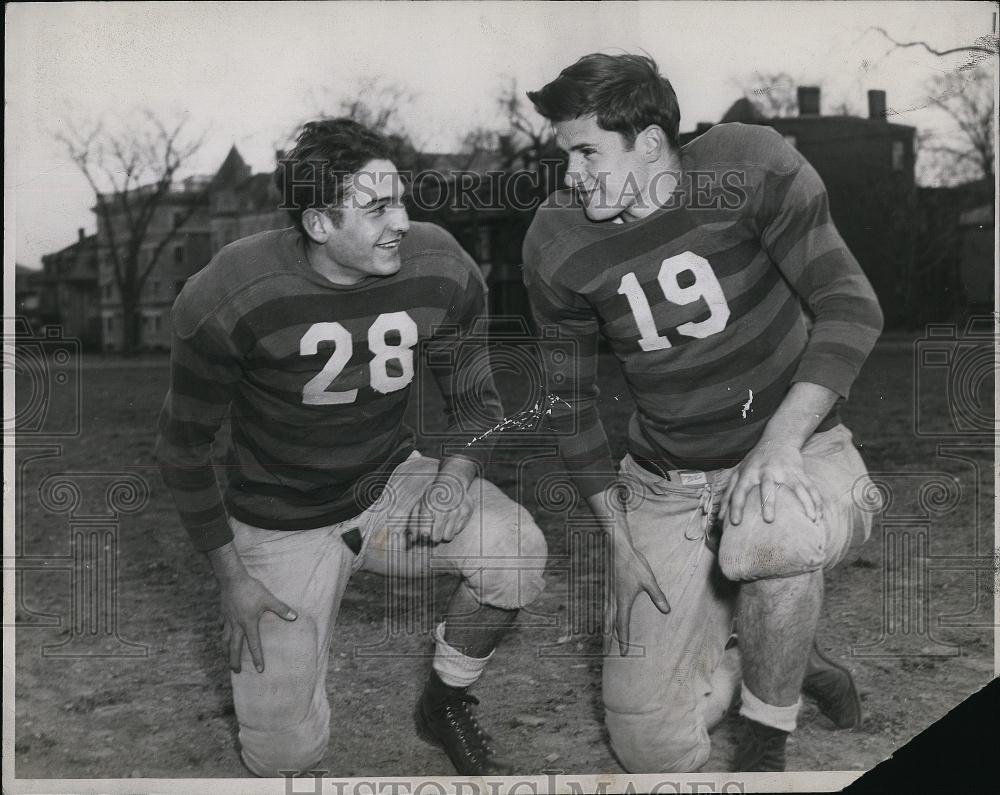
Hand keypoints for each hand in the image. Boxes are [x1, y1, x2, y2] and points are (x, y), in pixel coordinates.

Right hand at [219, 574, 296, 672]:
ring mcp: (228, 620)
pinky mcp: (223, 613)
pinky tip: (224, 635)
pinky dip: (222, 634)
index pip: (253, 645)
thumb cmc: (251, 589)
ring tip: (226, 657)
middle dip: (234, 661)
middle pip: (234, 647)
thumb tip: (294, 617)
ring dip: (226, 650)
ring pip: (225, 639)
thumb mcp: (268, 599)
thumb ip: (281, 609)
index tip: (259, 670)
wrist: (232, 579)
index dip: (257, 658)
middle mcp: (236, 625)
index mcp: (248, 624)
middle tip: (236, 671)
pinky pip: (222, 627)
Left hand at [406, 473, 473, 546]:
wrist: (452, 484)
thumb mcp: (420, 505)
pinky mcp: (466, 513)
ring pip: (448, 537)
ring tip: (444, 523)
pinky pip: (458, 531)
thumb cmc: (433, 496)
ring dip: (445, 533)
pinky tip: (452, 518)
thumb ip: (414, 522)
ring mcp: (456, 512)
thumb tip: (413, 539)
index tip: (425, 531)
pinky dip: (454, 527)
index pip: (424, 533)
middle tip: (435, 528)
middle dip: (435, 535)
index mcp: (429, 508)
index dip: (424, 534)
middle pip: (436, 538)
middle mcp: (444, 511)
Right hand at [604, 540, 670, 656]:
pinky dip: (605, 615)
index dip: (623, 640)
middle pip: (609, 624)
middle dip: (609, 639)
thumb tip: (666, 610)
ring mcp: (608, 593)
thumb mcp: (649, 580)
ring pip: (605, 615)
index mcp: (623, 601)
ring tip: (606, 637)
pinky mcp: (607, 586)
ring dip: (606, 628)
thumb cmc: (633, 563)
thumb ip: (657, 596)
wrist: (617, 547)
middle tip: (608, 651)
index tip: (623, 653)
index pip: (622, 625)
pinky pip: (604, 606)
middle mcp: (613, 599)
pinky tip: (606, 614)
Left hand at [721, 440, 822, 525]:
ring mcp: (785, 471)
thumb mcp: (738, 473)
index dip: (735, 507)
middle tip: (769, 520)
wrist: (777, 440)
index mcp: (749, 473)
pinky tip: (817, 516)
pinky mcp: (799, 472)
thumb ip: (727, 495)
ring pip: (796, 487)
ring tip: (810, 519)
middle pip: (767, 487)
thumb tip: (718, 518)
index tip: (735, 523)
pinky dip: (815, 502)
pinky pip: (809, 487)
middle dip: (768, 502)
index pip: (739, 491)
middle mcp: (766, 471)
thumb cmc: (754, 462)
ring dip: (804, 503)